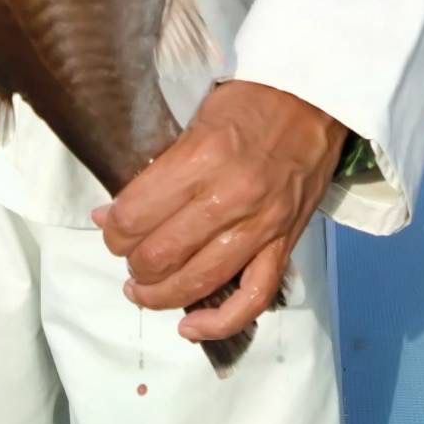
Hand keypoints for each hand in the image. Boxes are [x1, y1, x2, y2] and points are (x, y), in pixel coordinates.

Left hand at [93, 80, 347, 343]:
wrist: (314, 97)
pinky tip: (188, 326)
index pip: (137, 214)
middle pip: (162, 254)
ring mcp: (262, 226)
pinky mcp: (286, 243)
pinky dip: (218, 322)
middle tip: (126, 253)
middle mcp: (231, 197)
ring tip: (142, 289)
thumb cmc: (250, 99)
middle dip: (132, 261)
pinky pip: (253, 299)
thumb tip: (110, 212)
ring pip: (199, 282)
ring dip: (159, 294)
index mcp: (203, 157)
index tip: (109, 224)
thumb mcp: (196, 119)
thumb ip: (158, 168)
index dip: (112, 227)